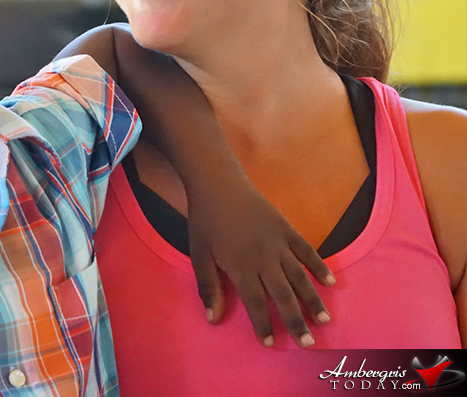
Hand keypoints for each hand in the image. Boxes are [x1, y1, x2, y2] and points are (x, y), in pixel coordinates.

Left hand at [186, 182, 334, 348]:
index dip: (264, 324)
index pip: (256, 303)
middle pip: (283, 296)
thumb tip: (212, 319)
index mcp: (241, 267)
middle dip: (296, 321)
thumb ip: (208, 288)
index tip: (271, 343)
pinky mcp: (287, 229)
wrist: (219, 185)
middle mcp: (264, 259)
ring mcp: (279, 243)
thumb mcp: (198, 255)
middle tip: (308, 344)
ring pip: (300, 277)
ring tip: (324, 320)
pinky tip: (330, 282)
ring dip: (313, 299)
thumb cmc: (206, 222)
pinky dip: (319, 267)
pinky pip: (307, 251)